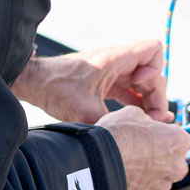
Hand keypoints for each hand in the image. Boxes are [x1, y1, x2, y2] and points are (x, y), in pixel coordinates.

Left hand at [12, 40, 171, 123]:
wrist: (32, 82)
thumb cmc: (55, 89)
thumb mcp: (85, 112)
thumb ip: (112, 123)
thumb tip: (133, 139)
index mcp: (115, 59)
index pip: (154, 51)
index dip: (155, 72)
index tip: (141, 89)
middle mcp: (117, 61)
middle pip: (152, 72)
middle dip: (156, 95)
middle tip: (154, 118)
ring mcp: (112, 70)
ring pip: (142, 82)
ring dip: (148, 100)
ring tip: (148, 122)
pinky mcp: (105, 80)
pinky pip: (129, 89)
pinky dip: (136, 102)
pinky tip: (135, 119)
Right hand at [96, 107, 189, 189]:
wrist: (99, 162)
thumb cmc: (117, 136)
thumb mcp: (134, 113)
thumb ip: (149, 119)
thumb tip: (149, 123)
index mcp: (179, 140)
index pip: (177, 135)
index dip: (162, 134)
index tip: (150, 135)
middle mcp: (177, 164)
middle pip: (173, 158)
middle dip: (160, 155)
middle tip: (140, 149)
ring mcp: (164, 184)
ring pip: (162, 175)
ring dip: (151, 171)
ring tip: (131, 163)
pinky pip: (148, 188)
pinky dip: (141, 183)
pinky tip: (127, 174)